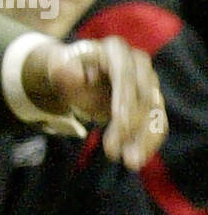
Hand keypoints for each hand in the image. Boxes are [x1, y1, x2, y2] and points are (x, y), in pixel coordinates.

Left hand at [22, 36, 165, 168]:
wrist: (78, 71)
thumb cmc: (67, 68)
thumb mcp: (58, 67)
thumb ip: (63, 70)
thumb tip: (69, 73)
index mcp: (116, 51)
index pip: (124, 76)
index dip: (124, 98)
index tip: (119, 121)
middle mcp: (138, 65)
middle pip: (143, 96)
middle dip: (133, 125)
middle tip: (113, 151)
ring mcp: (148, 83)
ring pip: (154, 112)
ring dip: (146, 139)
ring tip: (131, 162)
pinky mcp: (150, 101)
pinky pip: (156, 122)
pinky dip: (148, 142)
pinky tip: (136, 159)